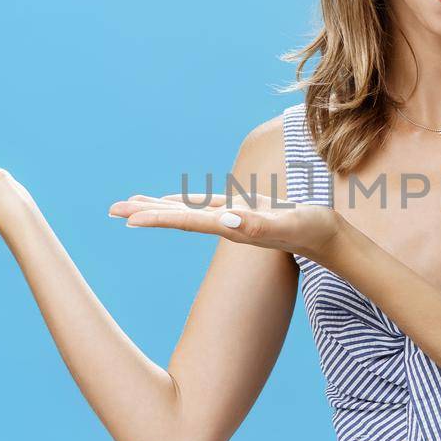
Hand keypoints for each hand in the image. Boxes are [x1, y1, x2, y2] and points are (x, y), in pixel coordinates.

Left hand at [109, 191, 344, 264]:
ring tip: (129, 204)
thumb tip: (224, 221)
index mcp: (230, 227)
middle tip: (111, 209)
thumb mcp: (288, 225)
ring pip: (186, 211)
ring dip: (157, 207)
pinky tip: (170, 199)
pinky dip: (183, 202)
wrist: (329, 241)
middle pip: (177, 217)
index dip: (157, 217)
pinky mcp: (241, 211)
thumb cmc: (312, 230)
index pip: (187, 221)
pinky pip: (204, 205)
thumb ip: (259, 225)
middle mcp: (224, 225)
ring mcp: (231, 219)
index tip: (128, 218)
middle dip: (145, 212)